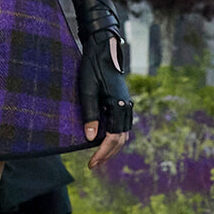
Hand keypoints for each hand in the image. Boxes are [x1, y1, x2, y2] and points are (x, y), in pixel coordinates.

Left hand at [80, 34, 132, 170]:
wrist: (103, 48)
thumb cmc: (92, 67)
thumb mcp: (87, 91)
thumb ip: (90, 114)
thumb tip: (90, 138)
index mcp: (119, 105)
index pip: (113, 139)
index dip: (102, 153)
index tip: (91, 163)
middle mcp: (126, 106)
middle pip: (120, 140)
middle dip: (107, 154)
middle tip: (93, 164)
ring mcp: (127, 103)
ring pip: (123, 133)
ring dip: (112, 147)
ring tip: (98, 156)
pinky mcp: (123, 101)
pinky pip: (122, 125)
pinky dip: (115, 136)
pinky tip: (103, 139)